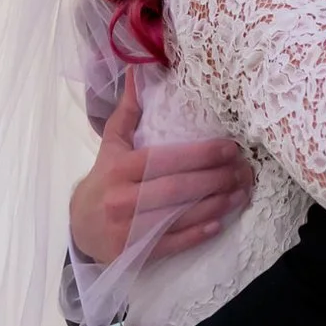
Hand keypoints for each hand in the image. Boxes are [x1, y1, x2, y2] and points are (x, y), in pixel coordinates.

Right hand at [69, 77, 253, 262]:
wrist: (79, 228)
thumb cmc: (103, 180)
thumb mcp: (111, 145)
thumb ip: (128, 111)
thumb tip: (137, 72)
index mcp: (119, 168)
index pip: (164, 159)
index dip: (201, 154)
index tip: (230, 148)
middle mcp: (123, 199)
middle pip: (179, 189)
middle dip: (217, 179)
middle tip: (245, 171)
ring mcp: (128, 229)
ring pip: (181, 216)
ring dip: (217, 205)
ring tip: (242, 192)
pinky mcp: (134, 253)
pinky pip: (173, 243)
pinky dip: (199, 233)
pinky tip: (220, 221)